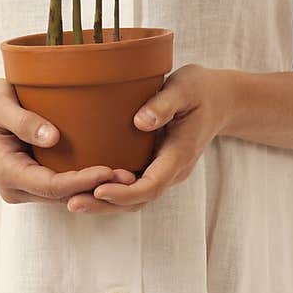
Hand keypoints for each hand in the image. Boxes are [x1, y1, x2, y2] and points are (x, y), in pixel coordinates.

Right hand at [0, 78, 136, 206]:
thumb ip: (23, 120)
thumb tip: (51, 137)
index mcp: (7, 172)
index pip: (50, 185)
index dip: (81, 181)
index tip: (108, 170)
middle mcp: (17, 188)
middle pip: (62, 196)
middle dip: (95, 189)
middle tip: (130, 177)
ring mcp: (27, 189)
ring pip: (66, 196)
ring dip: (95, 189)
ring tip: (129, 176)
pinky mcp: (37, 183)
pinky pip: (64, 188)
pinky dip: (87, 183)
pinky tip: (112, 173)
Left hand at [66, 63, 229, 213]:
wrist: (220, 100)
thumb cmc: (200, 89)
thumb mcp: (185, 87)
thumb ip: (164, 104)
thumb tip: (140, 122)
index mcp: (179, 154)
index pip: (151, 185)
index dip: (124, 192)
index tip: (99, 189)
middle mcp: (172, 169)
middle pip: (139, 199)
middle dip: (106, 205)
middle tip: (72, 203)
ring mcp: (164, 170)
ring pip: (135, 197)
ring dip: (105, 203)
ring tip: (71, 201)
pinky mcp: (155, 165)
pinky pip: (134, 185)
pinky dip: (111, 191)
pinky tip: (85, 187)